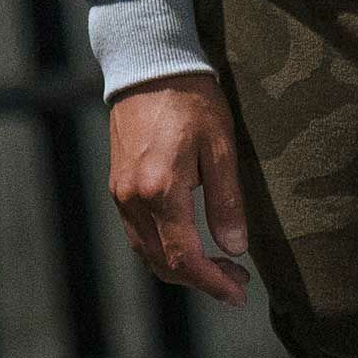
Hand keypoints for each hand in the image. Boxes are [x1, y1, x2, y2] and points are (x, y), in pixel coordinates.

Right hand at [108, 73, 251, 306]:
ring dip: (183, 269)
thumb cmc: (190, 99)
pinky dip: (165, 251)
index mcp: (160, 191)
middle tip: (237, 280)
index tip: (239, 294)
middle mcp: (133, 198)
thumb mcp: (221, 148)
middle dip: (202, 281)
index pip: (186, 258)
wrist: (147, 63)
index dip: (214, 284)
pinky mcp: (118, 187)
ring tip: (219, 266)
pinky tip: (192, 245)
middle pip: (164, 264)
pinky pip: (140, 235)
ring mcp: (120, 194)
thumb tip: (233, 249)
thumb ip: (227, 202)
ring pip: (149, 254)